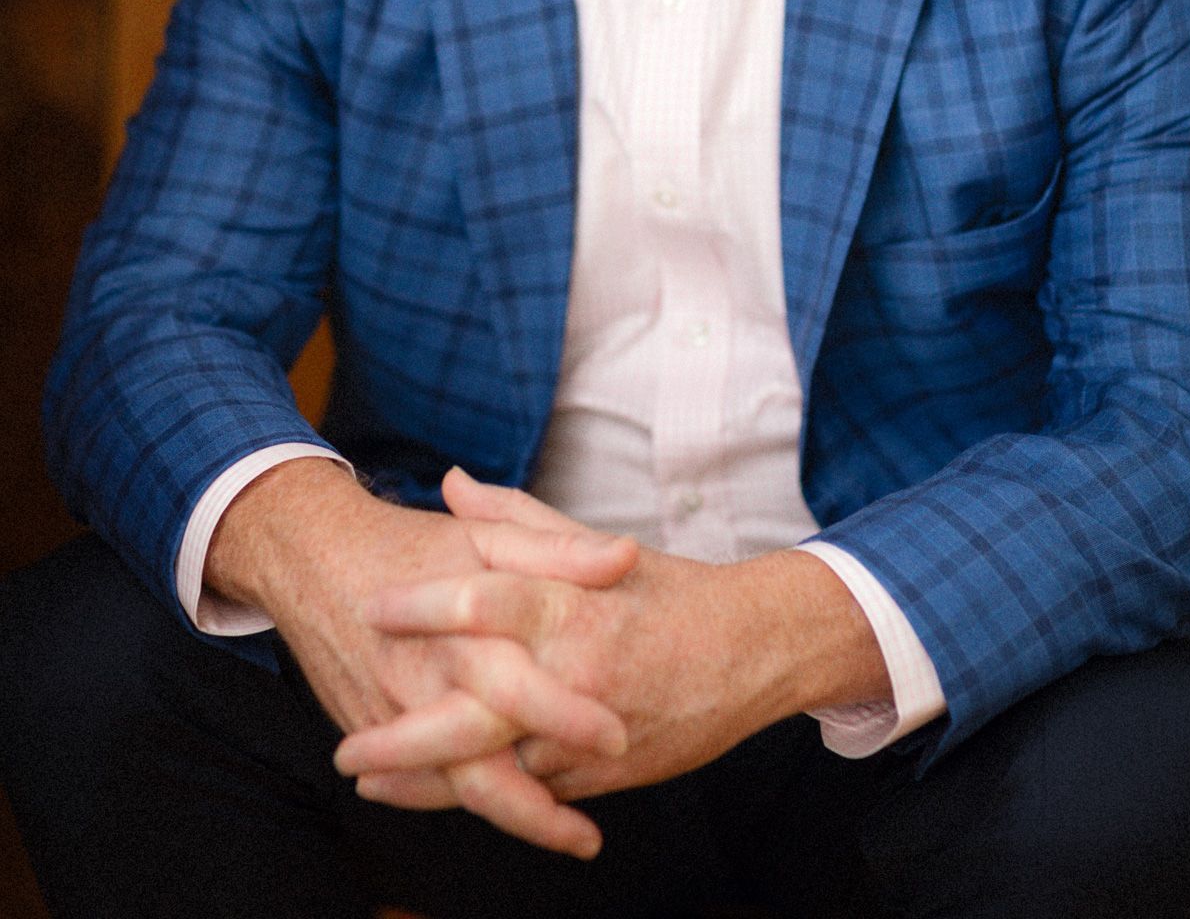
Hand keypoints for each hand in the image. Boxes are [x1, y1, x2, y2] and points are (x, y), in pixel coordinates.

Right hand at [205, 458, 637, 854]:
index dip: (566, 715)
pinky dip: (468, 802)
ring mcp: (394, 713)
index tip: (619, 740)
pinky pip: (424, 780)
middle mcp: (427, 680)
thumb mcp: (489, 536)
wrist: (315, 556)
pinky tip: (520, 815)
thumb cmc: (414, 544)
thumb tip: (627, 556)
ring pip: (453, 785)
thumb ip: (559, 549)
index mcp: (463, 629)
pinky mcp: (373, 730)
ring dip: (514, 817)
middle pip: (480, 760)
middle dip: (536, 804)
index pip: (516, 684)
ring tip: (576, 838)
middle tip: (590, 834)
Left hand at [336, 472, 870, 806]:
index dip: (424, 605)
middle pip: (477, 711)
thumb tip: (453, 483)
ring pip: (498, 769)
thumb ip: (515, 520)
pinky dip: (479, 796)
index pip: (485, 599)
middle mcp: (575, 671)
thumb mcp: (594, 545)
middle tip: (345, 745)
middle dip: (406, 734)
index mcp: (571, 602)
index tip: (371, 608)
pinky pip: (530, 793)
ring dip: (427, 782)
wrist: (753, 651)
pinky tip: (428, 797)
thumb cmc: (667, 589)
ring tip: (368, 779)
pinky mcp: (601, 776)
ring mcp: (587, 732)